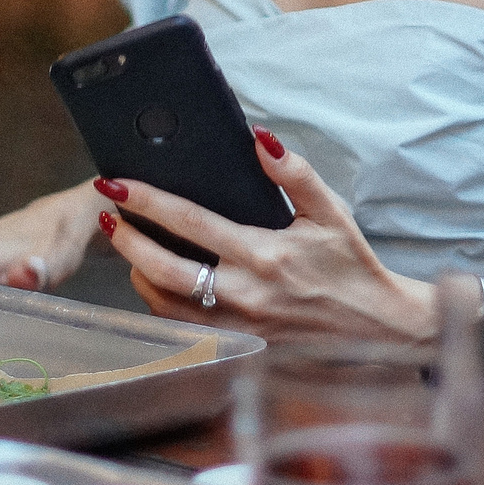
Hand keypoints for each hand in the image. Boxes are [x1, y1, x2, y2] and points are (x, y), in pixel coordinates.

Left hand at [95, 130, 431, 342]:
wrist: (375, 329)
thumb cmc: (351, 268)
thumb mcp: (331, 212)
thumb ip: (294, 174)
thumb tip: (259, 139)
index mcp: (264, 253)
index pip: (190, 222)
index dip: (148, 201)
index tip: (117, 185)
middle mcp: (245, 292)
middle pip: (164, 268)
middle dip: (127, 239)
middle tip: (108, 216)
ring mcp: (239, 324)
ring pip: (166, 302)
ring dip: (139, 272)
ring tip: (128, 246)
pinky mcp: (239, 345)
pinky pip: (184, 327)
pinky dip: (162, 303)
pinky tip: (157, 282)